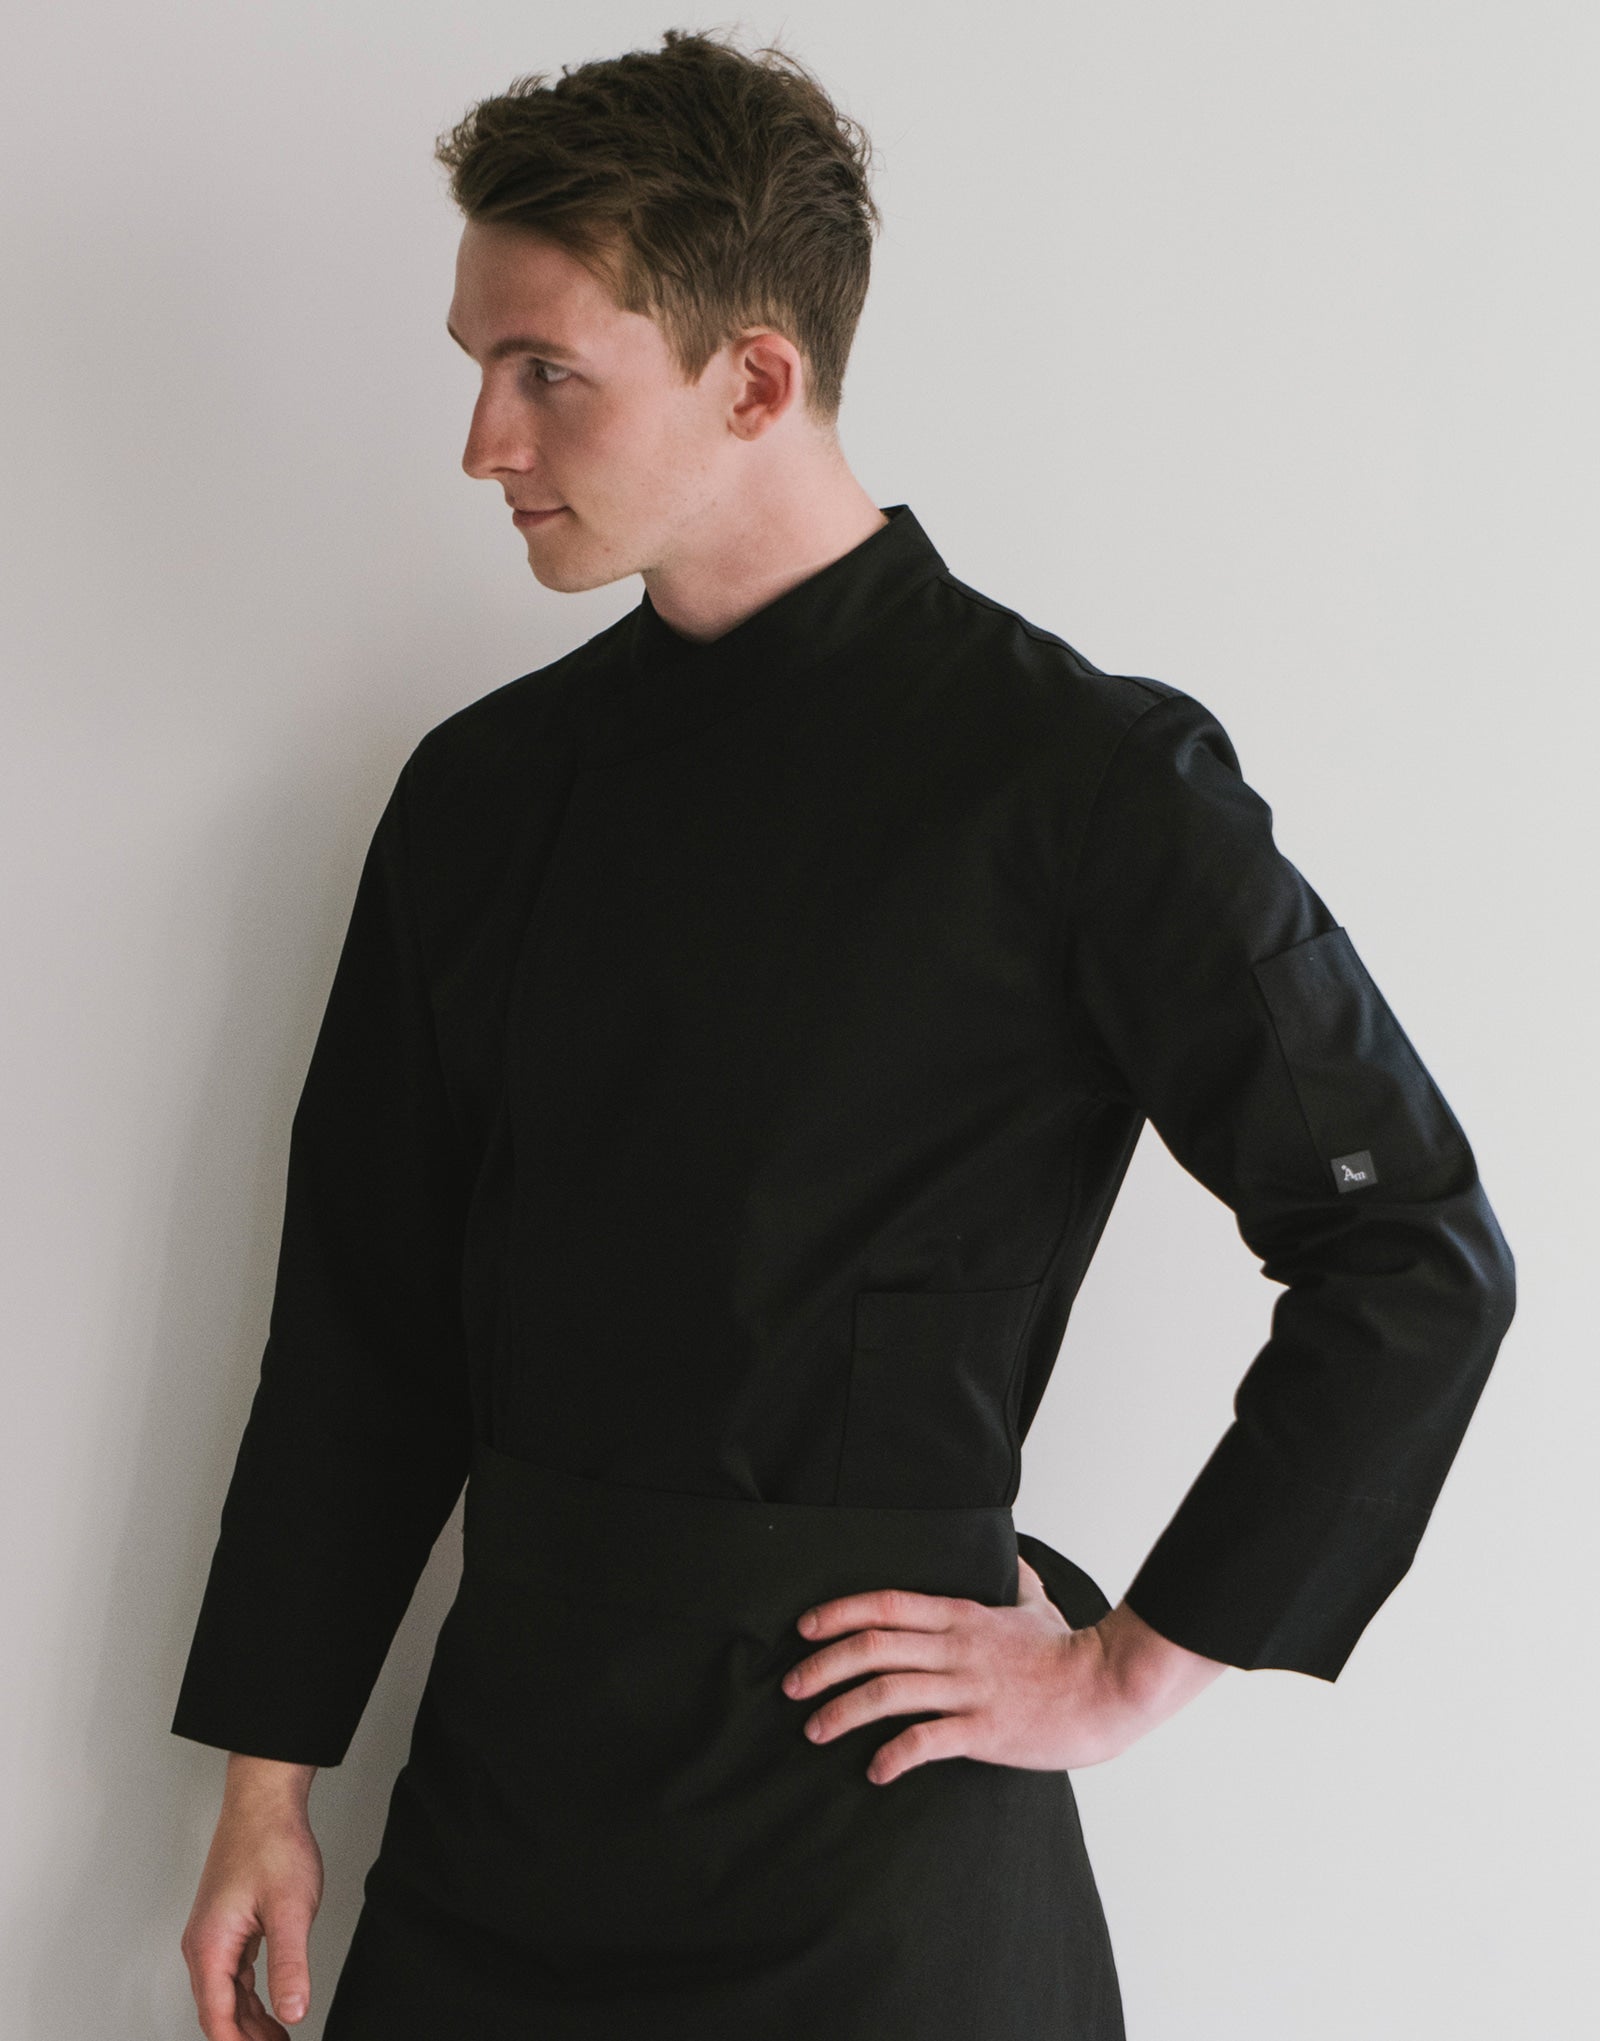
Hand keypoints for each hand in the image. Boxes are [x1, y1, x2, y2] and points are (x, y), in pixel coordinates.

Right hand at [180, 1757, 322, 2038]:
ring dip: (249, 2021)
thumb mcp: (290, 1909)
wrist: (264, 1800)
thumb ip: (289, 1966)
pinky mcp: (226, 1923)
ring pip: (226, 1993)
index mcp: (210, 1946)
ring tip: (278, 2039)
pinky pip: (232, 1973)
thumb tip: (292, 2013)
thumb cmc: (272, 1844)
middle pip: (218, 2010)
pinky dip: (249, 1996)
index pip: (217, 2018)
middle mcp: (204, 1944)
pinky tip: (270, 2006)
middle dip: (245, 2038)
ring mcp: (213, 1933)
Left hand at [783, 1556, 1226, 1783]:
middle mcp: (956, 1647)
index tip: (803, 1629)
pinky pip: (926, 1740)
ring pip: (888, 1693)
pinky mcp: (984, 1729)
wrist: (1108, 1687)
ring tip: (814, 1731)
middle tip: (791, 1687)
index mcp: (961, 1615)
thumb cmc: (1070, 1649)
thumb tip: (1013, 1553)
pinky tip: (875, 1771)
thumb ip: (1017, 1578)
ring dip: (842, 1712)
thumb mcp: (1037, 1604)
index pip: (886, 1605)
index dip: (838, 1613)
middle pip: (872, 1648)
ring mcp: (968, 1688)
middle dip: (822, 1666)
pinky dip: (893, 1756)